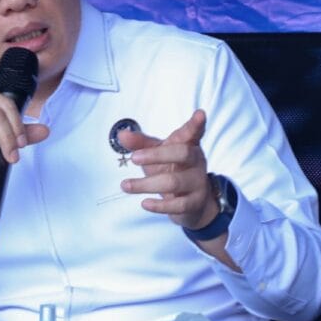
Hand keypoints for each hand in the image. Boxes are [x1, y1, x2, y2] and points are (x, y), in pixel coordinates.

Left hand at [119, 109, 216, 229]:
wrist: (192, 203)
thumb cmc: (172, 170)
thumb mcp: (157, 154)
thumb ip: (141, 144)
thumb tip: (121, 134)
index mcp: (189, 145)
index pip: (193, 132)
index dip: (196, 124)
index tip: (200, 114)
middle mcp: (196, 161)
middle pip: (182, 153)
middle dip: (156, 155)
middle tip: (133, 158)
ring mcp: (197, 182)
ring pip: (174, 182)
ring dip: (146, 184)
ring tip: (125, 185)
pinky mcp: (195, 202)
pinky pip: (178, 205)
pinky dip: (159, 205)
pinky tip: (144, 203)